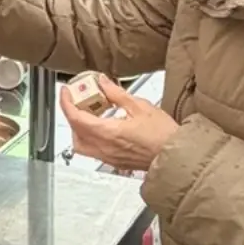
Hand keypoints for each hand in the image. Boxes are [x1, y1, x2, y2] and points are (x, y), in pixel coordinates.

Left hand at [60, 77, 179, 172]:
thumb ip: (117, 94)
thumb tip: (102, 82)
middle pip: (75, 132)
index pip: (76, 117)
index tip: (66, 91)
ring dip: (78, 128)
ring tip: (88, 113)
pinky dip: (89, 138)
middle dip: (72, 114)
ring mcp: (108, 157)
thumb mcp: (140, 106)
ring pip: (81, 144)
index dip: (66, 102)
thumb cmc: (164, 135)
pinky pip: (92, 151)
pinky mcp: (115, 162)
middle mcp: (104, 148)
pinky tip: (101, 128)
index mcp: (108, 132)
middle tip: (77, 99)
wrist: (177, 156)